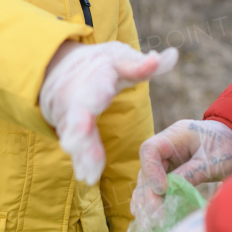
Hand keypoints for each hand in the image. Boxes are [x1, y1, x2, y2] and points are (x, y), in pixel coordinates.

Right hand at [40, 41, 177, 184]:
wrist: (58, 68)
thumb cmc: (99, 65)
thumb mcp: (119, 58)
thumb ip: (144, 65)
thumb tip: (173, 55)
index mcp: (96, 77)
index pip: (97, 83)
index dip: (100, 89)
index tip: (103, 94)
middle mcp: (78, 96)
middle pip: (77, 114)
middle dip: (78, 129)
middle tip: (76, 144)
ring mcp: (68, 114)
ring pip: (73, 136)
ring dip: (82, 154)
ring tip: (89, 174)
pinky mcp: (66, 129)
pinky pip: (74, 147)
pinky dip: (80, 161)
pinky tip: (87, 176)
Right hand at [131, 119, 231, 222]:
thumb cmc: (230, 148)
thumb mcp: (213, 162)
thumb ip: (191, 174)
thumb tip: (168, 191)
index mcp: (176, 135)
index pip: (150, 150)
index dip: (151, 171)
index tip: (163, 190)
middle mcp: (167, 146)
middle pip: (147, 168)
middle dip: (149, 193)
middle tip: (155, 217)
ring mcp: (169, 159)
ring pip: (149, 179)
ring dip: (148, 200)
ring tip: (148, 222)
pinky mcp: (173, 171)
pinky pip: (158, 185)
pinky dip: (153, 199)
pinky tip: (147, 215)